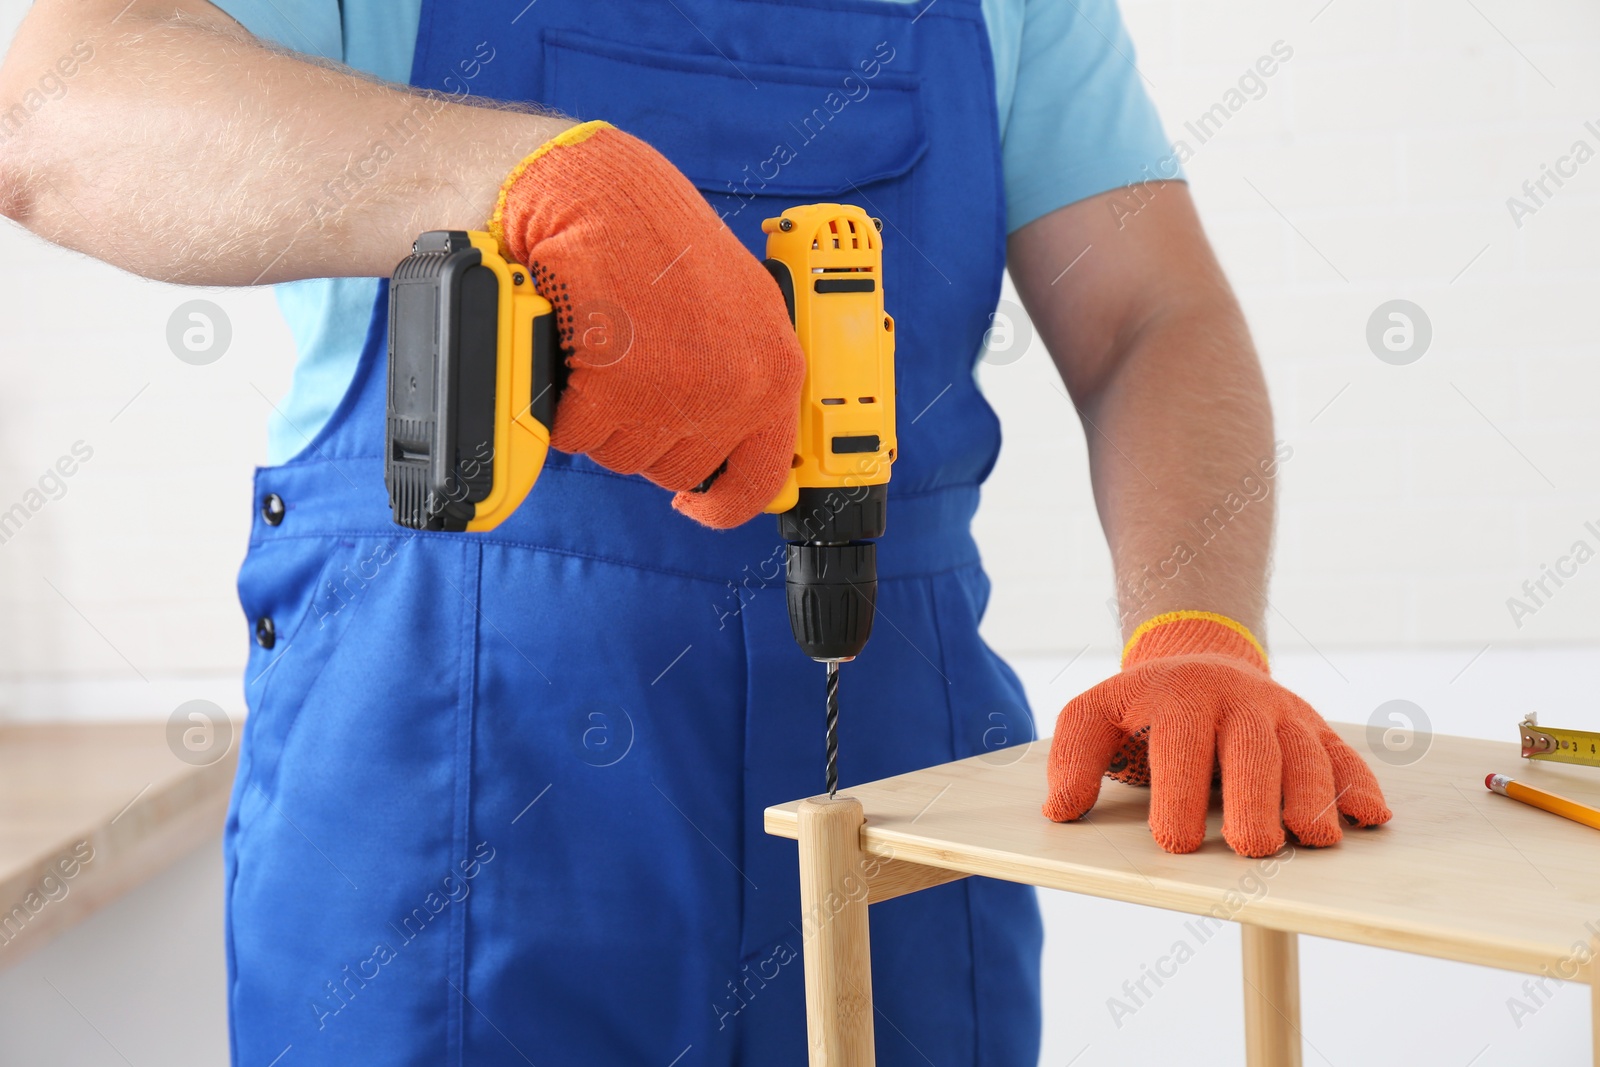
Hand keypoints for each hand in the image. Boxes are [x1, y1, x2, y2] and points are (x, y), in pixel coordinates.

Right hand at [492, 121, 804, 528]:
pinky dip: (565, 405)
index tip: (695, 504)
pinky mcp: (617, 391)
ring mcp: (679, 394)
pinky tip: (576, 353)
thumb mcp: (735, 307)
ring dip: (603, 418)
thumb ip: (742, 376)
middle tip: (629, 373)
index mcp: (776, 370)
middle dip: (645, 433)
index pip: (759, 479)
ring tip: (606, 350)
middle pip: (676, 469)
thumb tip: (732, 444)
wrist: (593, 191)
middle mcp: (737, 389)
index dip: (721, 504)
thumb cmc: (656, 238)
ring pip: (623, 457)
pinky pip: (578, 437)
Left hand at [1042, 612, 1390, 856]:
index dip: (1178, 795)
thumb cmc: (1142, 709)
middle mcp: (1236, 700)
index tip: (1175, 844)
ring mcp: (1280, 713)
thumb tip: (1061, 810)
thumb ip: (1073, 758)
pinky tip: (1371, 819)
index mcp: (1178, 697)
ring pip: (1306, 753)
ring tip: (1315, 840)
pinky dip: (1360, 786)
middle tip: (1253, 849)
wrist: (1196, 659)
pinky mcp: (1313, 728)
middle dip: (1255, 800)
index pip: (1180, 746)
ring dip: (1314, 797)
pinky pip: (1343, 755)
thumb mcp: (1095, 716)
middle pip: (1253, 750)